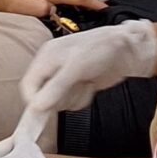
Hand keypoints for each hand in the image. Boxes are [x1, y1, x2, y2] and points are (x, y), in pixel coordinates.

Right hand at [21, 18, 156, 116]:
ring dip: (73, 98)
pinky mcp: (78, 85)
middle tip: (74, 88)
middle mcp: (52, 68)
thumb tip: (36, 106)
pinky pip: (72, 101)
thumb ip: (56, 87)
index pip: (28, 86)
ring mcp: (65, 78)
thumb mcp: (76, 67)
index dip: (35, 100)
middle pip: (42, 97)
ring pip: (58, 101)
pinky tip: (90, 86)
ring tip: (85, 84)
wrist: (128, 49)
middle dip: (59, 98)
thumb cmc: (101, 49)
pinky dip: (82, 98)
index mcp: (45, 58)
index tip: (46, 109)